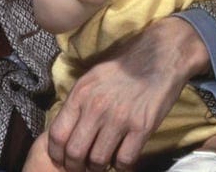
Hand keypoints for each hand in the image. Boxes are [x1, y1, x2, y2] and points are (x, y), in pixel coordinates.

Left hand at [47, 17, 207, 171]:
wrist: (159, 56)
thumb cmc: (124, 66)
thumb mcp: (92, 76)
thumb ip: (79, 101)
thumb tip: (66, 128)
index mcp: (81, 92)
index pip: (57, 133)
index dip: (56, 153)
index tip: (61, 159)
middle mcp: (96, 106)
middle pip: (75, 152)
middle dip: (75, 166)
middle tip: (81, 167)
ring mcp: (119, 118)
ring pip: (98, 161)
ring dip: (98, 167)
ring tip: (102, 162)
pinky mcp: (142, 127)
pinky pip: (125, 160)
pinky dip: (121, 166)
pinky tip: (122, 158)